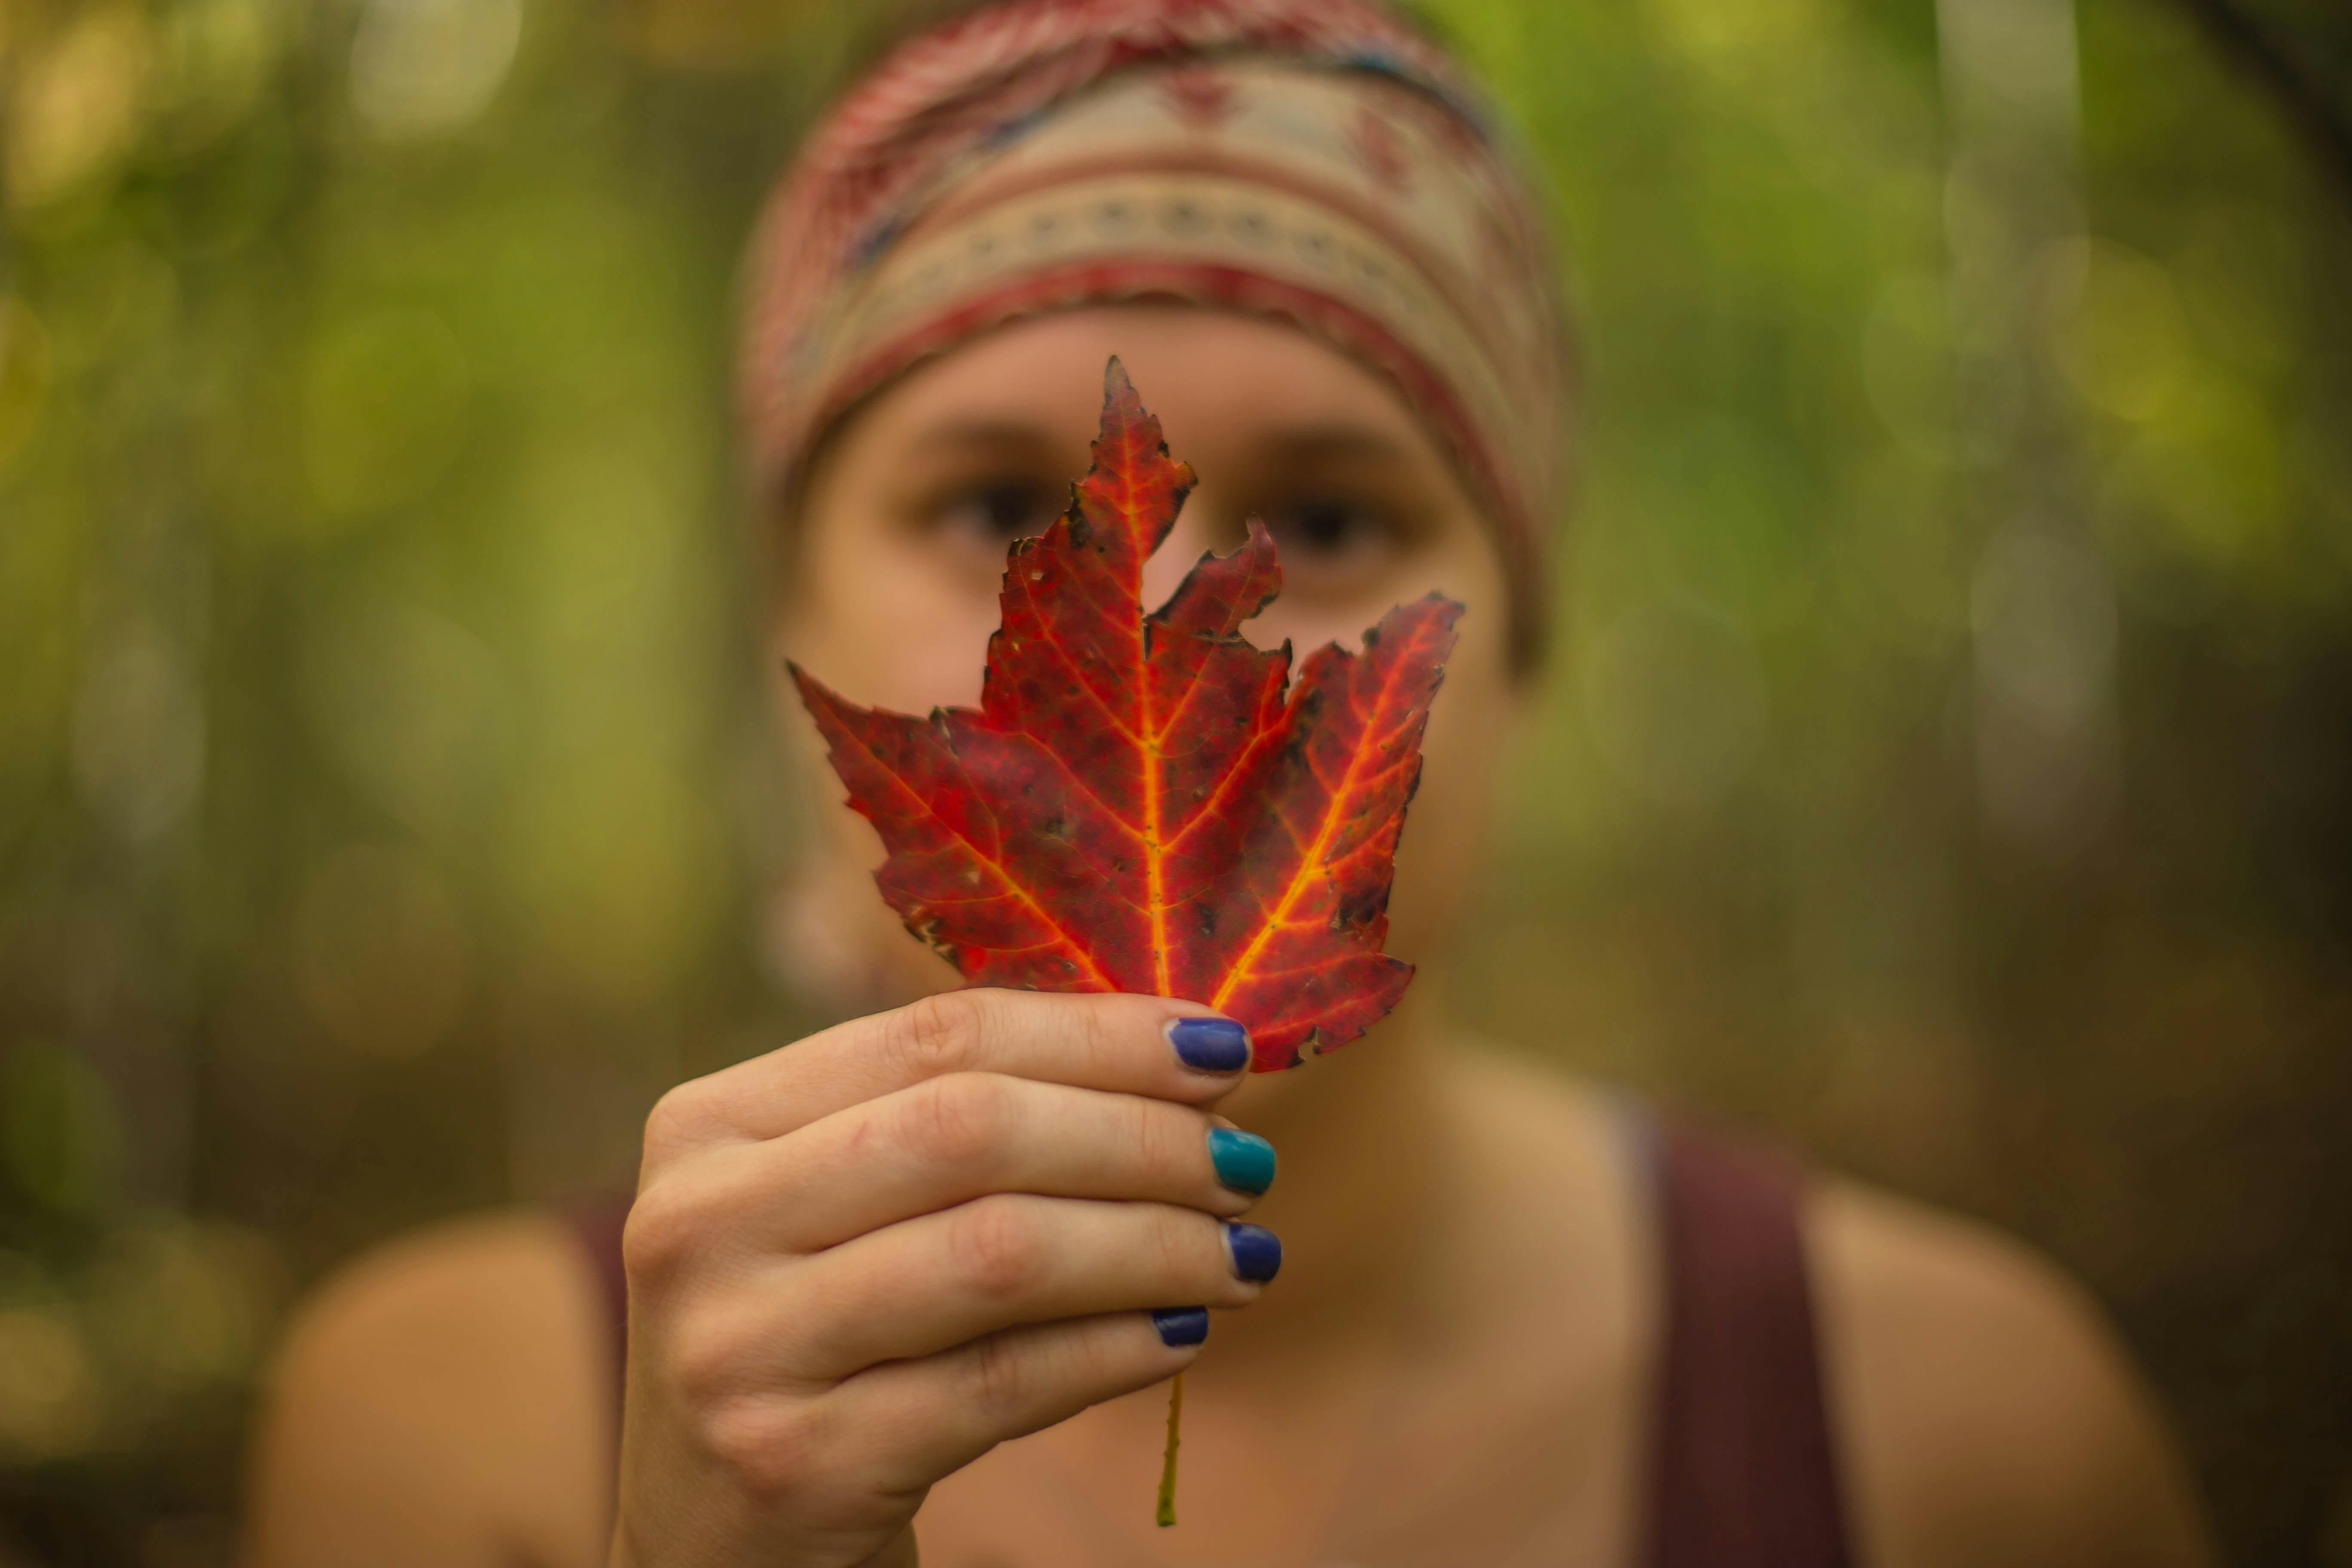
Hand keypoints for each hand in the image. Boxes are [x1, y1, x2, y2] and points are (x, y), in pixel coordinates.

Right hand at [608, 990, 1279, 1567]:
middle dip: (1138, 1139)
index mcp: (711, 1124)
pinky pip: (1003, 1383)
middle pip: (973, 1131)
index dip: (1095, 1035)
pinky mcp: (796, 1465)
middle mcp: (700, 1223)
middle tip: (1244, 1165)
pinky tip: (1182, 1334)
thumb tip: (1186, 1061)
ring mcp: (737, 1348)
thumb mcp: (840, 1210)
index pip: (938, 1038)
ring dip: (1151, 1245)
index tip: (1219, 1050)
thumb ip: (960, 1122)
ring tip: (1240, 1254)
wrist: (715, 1540)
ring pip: (1000, 1254)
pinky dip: (1114, 1350)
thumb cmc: (818, 1340)